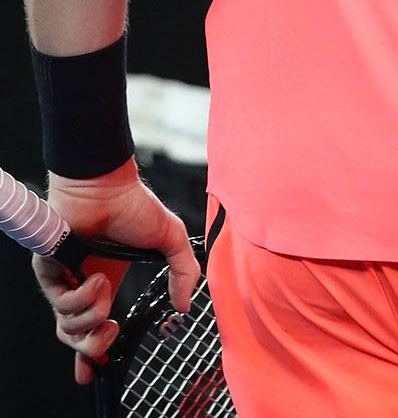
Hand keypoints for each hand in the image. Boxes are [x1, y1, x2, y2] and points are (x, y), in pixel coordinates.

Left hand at [33, 161, 198, 384]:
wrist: (106, 188)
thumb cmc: (135, 206)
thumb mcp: (170, 241)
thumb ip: (184, 273)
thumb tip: (186, 306)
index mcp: (107, 285)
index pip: (93, 328)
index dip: (91, 355)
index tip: (94, 372)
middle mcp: (83, 288)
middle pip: (76, 338)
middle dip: (93, 347)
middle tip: (111, 332)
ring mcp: (65, 282)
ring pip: (68, 327)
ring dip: (92, 315)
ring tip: (105, 288)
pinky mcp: (49, 274)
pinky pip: (61, 305)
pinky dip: (82, 297)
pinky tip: (97, 278)